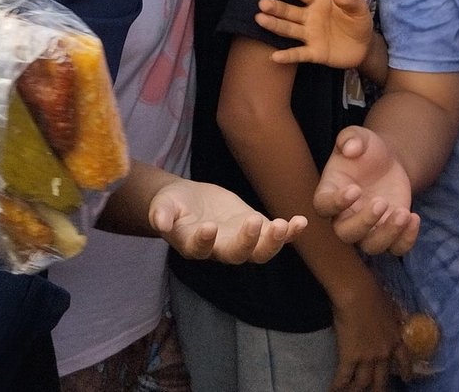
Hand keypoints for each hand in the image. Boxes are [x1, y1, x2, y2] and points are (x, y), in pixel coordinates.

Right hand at [148, 177, 306, 263]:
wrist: (189, 202)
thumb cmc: (173, 204)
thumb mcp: (163, 204)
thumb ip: (161, 213)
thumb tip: (158, 221)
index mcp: (193, 245)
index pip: (199, 249)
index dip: (204, 241)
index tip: (208, 227)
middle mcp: (219, 249)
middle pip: (236, 255)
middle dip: (247, 241)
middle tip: (254, 222)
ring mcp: (240, 241)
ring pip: (260, 252)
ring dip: (273, 242)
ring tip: (283, 225)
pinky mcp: (255, 228)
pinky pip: (275, 235)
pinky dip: (289, 232)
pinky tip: (300, 222)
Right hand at [255, 0, 372, 69]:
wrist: (364, 47)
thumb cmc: (358, 22)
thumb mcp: (360, 9)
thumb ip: (351, 1)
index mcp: (319, 1)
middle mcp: (309, 17)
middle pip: (289, 11)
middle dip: (276, 7)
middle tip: (262, 3)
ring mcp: (309, 35)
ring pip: (289, 29)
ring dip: (274, 25)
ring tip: (260, 19)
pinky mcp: (314, 53)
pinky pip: (299, 54)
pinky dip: (287, 56)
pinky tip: (274, 57)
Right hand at [315, 126, 418, 256]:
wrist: (388, 161)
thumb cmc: (366, 150)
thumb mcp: (359, 136)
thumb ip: (351, 138)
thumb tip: (351, 148)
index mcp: (330, 191)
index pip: (323, 206)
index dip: (336, 203)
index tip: (354, 189)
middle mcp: (344, 216)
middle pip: (345, 233)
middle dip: (364, 222)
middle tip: (381, 201)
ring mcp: (367, 228)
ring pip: (371, 246)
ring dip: (387, 234)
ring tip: (403, 213)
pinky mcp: (389, 232)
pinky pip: (395, 248)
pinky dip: (406, 240)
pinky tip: (414, 218)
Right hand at [329, 274, 402, 391]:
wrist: (358, 292)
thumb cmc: (374, 292)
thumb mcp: (390, 305)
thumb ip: (393, 315)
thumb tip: (395, 314)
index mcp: (395, 338)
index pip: (404, 360)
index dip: (406, 371)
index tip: (406, 380)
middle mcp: (384, 353)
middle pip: (382, 379)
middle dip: (377, 389)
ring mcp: (367, 357)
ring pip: (363, 382)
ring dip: (356, 390)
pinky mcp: (350, 356)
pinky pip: (344, 376)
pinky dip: (338, 385)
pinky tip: (334, 390)